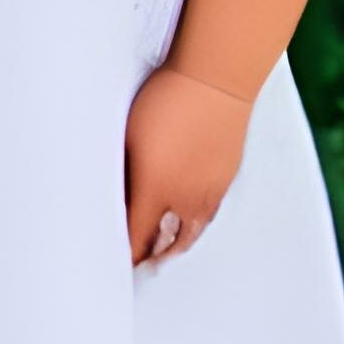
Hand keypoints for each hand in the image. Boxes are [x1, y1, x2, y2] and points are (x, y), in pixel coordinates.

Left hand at [124, 65, 253, 267]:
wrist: (216, 80)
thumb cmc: (167, 98)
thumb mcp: (129, 133)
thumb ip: (122, 171)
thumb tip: (117, 193)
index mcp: (155, 191)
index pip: (137, 239)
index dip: (126, 253)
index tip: (116, 257)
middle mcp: (185, 200)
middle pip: (167, 246)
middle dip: (150, 257)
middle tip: (138, 263)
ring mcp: (209, 190)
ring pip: (191, 234)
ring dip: (175, 247)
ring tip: (164, 253)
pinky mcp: (226, 177)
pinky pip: (209, 214)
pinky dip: (195, 225)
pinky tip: (190, 221)